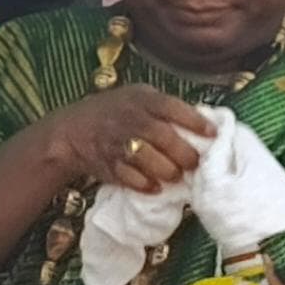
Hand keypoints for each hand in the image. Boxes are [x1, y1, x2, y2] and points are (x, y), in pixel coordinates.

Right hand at [29, 84, 215, 195]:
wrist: (71, 131)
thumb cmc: (114, 113)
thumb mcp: (137, 98)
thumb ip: (164, 108)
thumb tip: (202, 124)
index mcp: (140, 100)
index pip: (171, 107)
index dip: (194, 121)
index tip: (212, 134)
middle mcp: (129, 119)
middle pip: (162, 136)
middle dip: (184, 153)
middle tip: (194, 163)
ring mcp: (117, 142)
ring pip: (146, 157)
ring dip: (167, 170)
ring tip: (175, 175)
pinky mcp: (108, 165)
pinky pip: (130, 177)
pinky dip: (145, 184)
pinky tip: (155, 186)